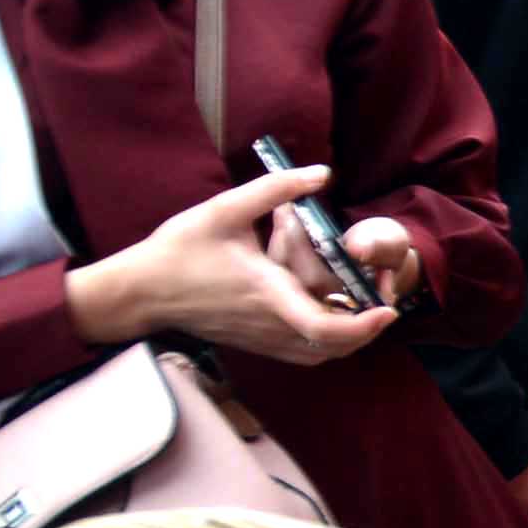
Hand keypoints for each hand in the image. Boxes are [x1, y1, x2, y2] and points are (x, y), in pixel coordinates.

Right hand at [61, 166, 404, 369]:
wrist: (139, 291)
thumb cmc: (178, 250)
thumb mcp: (225, 209)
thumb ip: (275, 190)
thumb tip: (322, 173)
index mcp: (267, 293)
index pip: (325, 327)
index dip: (364, 325)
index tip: (389, 307)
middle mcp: (269, 324)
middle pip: (336, 347)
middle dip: (369, 326)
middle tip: (385, 296)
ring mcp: (262, 339)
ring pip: (322, 354)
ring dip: (350, 335)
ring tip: (365, 303)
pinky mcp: (255, 344)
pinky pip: (303, 353)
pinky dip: (327, 341)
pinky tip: (330, 311)